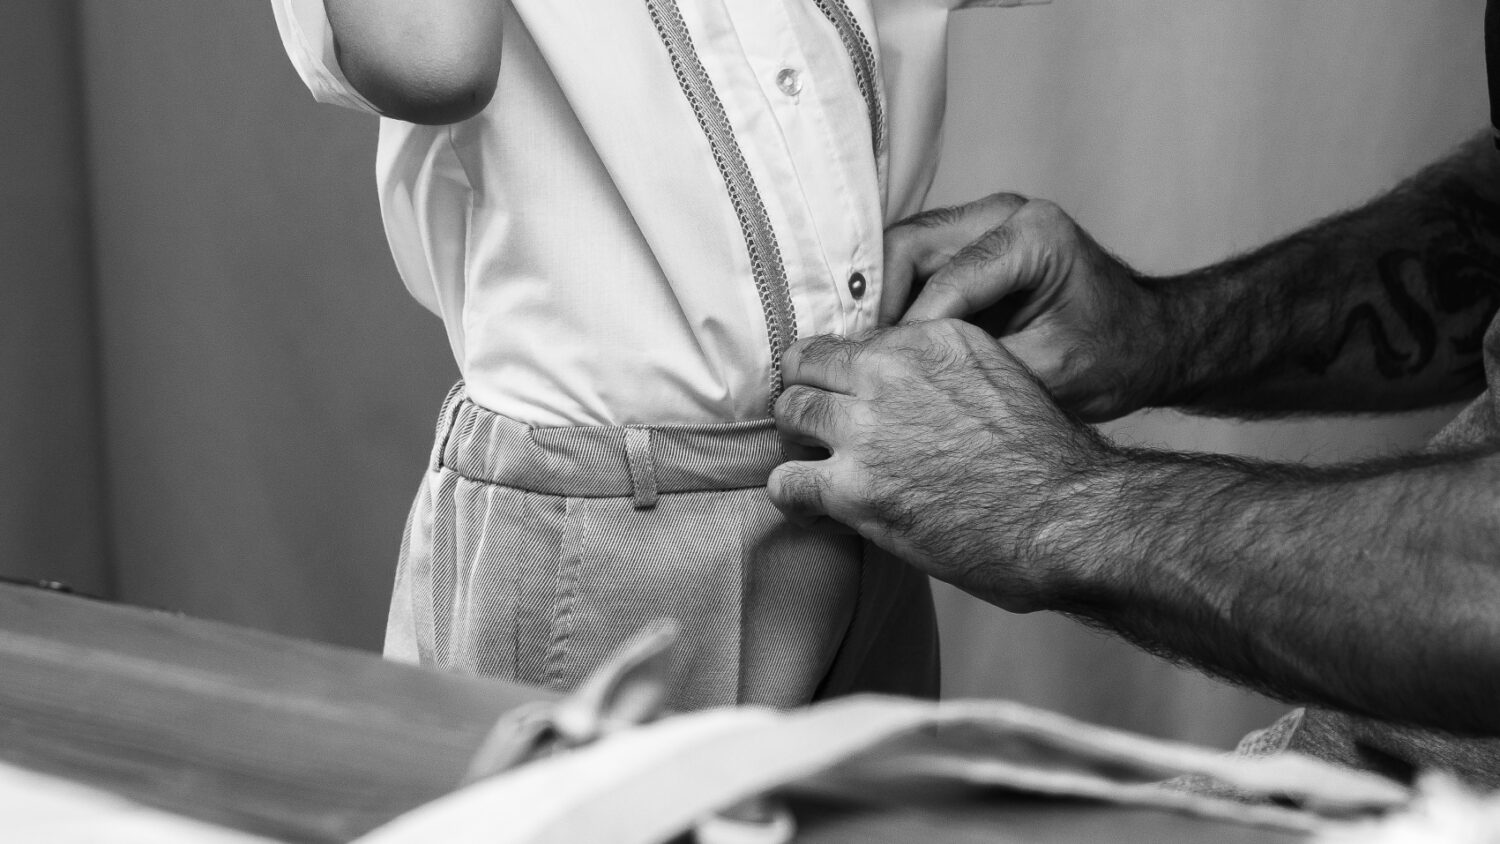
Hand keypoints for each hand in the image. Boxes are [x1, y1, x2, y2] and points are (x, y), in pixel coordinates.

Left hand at [768, 320, 1116, 612]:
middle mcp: (890, 371)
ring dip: (801, 442)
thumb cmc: (1046, 459)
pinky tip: (820, 511)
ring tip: (822, 469)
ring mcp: (866, 429)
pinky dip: (794, 499)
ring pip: (789, 414)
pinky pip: (785, 483)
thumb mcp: (998, 377)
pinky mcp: (854, 489)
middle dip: (812, 399)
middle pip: (807, 368)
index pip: (850, 342)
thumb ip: (940, 371)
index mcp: (929, 337)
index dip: (841, 374)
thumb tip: (901, 386)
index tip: (847, 399)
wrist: (1068, 517)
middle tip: (824, 433)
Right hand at [883, 193, 1175, 421]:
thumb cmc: (1114, 357)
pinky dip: (896, 302)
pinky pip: (913, 266)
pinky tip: (890, 345)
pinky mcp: (969, 243)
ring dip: (881, 304)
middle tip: (866, 365)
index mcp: (1033, 235)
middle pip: (907, 248)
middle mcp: (1003, 214)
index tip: (887, 380)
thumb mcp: (1053, 373)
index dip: (909, 335)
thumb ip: (981, 368)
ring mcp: (983, 223)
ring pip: (901, 254)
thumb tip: (908, 376)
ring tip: (872, 358)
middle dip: (879, 309)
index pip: (945, 282)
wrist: (1145, 342)